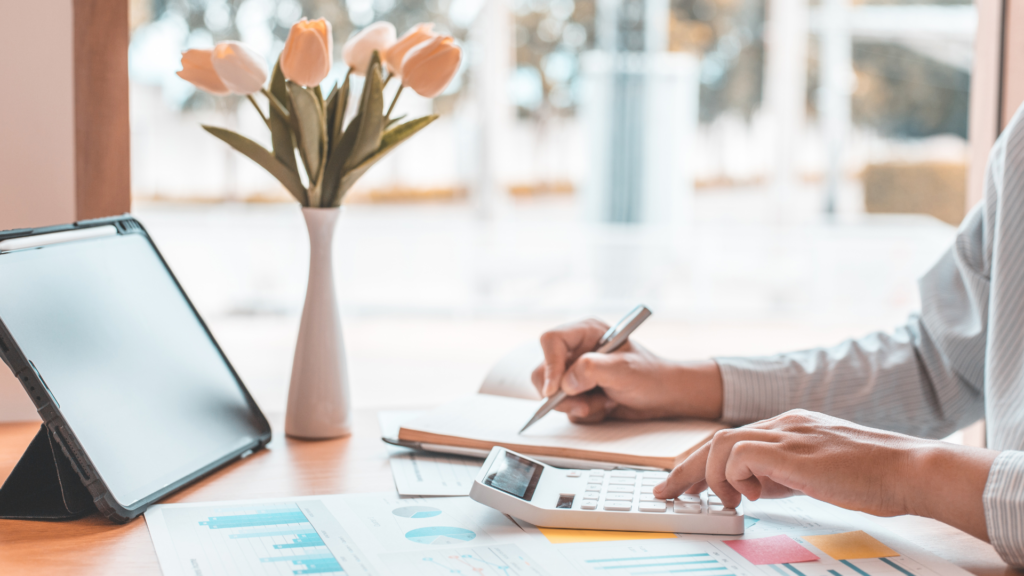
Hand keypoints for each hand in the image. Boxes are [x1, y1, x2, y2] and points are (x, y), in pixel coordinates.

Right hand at [530, 318, 722, 422]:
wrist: (663, 397)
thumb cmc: (650, 376)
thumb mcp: (624, 370)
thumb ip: (593, 370)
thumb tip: (565, 382)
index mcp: (585, 331)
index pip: (551, 340)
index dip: (549, 364)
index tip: (555, 390)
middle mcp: (575, 350)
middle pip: (543, 370)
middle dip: (562, 394)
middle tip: (584, 406)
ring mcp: (574, 372)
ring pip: (551, 393)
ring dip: (576, 405)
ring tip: (605, 402)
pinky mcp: (576, 391)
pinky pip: (564, 408)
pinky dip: (584, 412)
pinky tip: (605, 406)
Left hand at [653, 409, 998, 539]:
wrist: (911, 469)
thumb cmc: (876, 477)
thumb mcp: (818, 474)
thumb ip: (784, 475)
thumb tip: (754, 488)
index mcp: (789, 426)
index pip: (730, 438)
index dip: (699, 460)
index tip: (682, 483)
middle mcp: (783, 422)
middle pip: (714, 438)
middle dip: (684, 468)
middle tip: (665, 492)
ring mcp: (786, 432)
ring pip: (719, 443)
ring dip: (709, 476)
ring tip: (722, 502)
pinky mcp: (791, 449)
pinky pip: (737, 455)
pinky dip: (733, 478)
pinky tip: (749, 497)